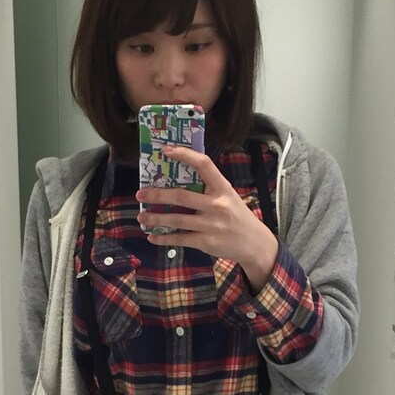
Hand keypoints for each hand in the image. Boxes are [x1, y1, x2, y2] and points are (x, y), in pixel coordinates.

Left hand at [135, 145, 278, 291]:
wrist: (254, 243)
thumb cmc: (236, 216)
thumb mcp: (228, 196)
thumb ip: (208, 189)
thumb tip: (178, 180)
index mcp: (222, 188)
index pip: (204, 165)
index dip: (185, 155)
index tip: (166, 151)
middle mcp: (217, 205)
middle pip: (182, 196)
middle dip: (158, 195)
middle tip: (140, 194)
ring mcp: (211, 225)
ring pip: (177, 220)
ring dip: (156, 219)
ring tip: (142, 217)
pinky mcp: (206, 242)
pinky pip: (180, 239)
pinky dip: (164, 239)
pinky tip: (152, 237)